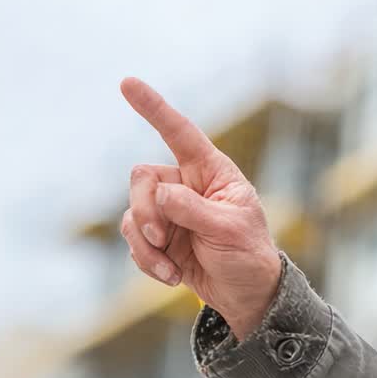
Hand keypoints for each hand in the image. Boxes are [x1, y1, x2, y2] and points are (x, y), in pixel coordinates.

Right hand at [119, 77, 281, 340]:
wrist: (246, 294)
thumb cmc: (248, 255)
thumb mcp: (229, 231)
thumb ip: (193, 209)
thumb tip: (160, 194)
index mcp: (212, 172)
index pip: (180, 133)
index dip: (155, 109)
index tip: (128, 83)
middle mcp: (187, 185)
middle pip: (142, 179)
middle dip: (146, 211)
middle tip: (161, 239)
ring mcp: (170, 210)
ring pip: (132, 213)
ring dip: (146, 245)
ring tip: (171, 268)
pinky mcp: (158, 236)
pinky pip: (133, 240)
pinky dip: (147, 260)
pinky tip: (172, 276)